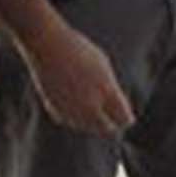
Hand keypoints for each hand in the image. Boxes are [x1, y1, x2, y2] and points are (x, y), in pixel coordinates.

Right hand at [26, 24, 135, 138]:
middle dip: (112, 126)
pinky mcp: (56, 111)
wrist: (48, 47)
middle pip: (107, 129)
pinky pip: (71, 121)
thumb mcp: (102, 66)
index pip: (123, 118)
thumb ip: (110, 89)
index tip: (127, 118)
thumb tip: (114, 105)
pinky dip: (75, 118)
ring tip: (96, 115)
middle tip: (114, 123)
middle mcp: (90, 105)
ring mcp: (72, 110)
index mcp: (106, 91)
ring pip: (88, 128)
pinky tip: (77, 110)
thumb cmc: (79, 50)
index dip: (126, 119)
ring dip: (93, 123)